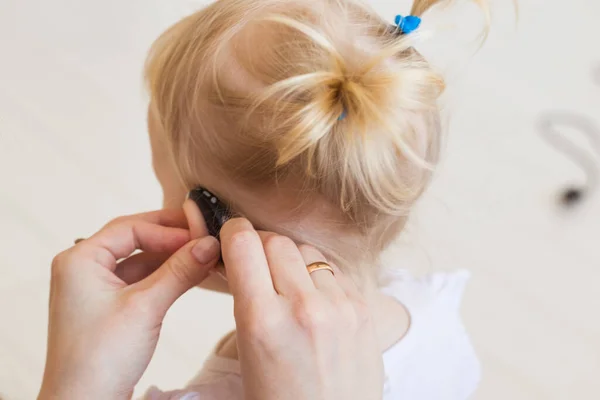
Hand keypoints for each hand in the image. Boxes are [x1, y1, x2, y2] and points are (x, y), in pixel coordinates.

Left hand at [38, 210, 220, 399]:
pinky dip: (163, 275)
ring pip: (138, 259)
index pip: (130, 228)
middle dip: (170, 238)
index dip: (167, 230)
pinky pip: (139, 279)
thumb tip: (211, 243)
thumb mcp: (146, 307)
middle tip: (204, 235)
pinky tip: (189, 274)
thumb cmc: (101, 358)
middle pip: (133, 238)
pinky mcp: (107, 306)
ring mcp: (94, 288)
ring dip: (170, 257)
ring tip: (202, 255)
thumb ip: (180, 271)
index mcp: (80, 260)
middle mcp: (83, 268)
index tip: (200, 236)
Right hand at [221, 218, 383, 399]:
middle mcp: (304, 308)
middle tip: (256, 265)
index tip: (232, 239)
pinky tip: (314, 300)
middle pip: (276, 241)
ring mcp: (340, 307)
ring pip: (307, 251)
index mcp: (262, 322)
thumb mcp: (248, 352)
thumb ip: (244, 299)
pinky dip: (318, 277)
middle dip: (261, 247)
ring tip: (287, 287)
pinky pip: (334, 271)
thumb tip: (238, 256)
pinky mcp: (364, 309)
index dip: (234, 234)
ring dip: (292, 261)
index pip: (244, 244)